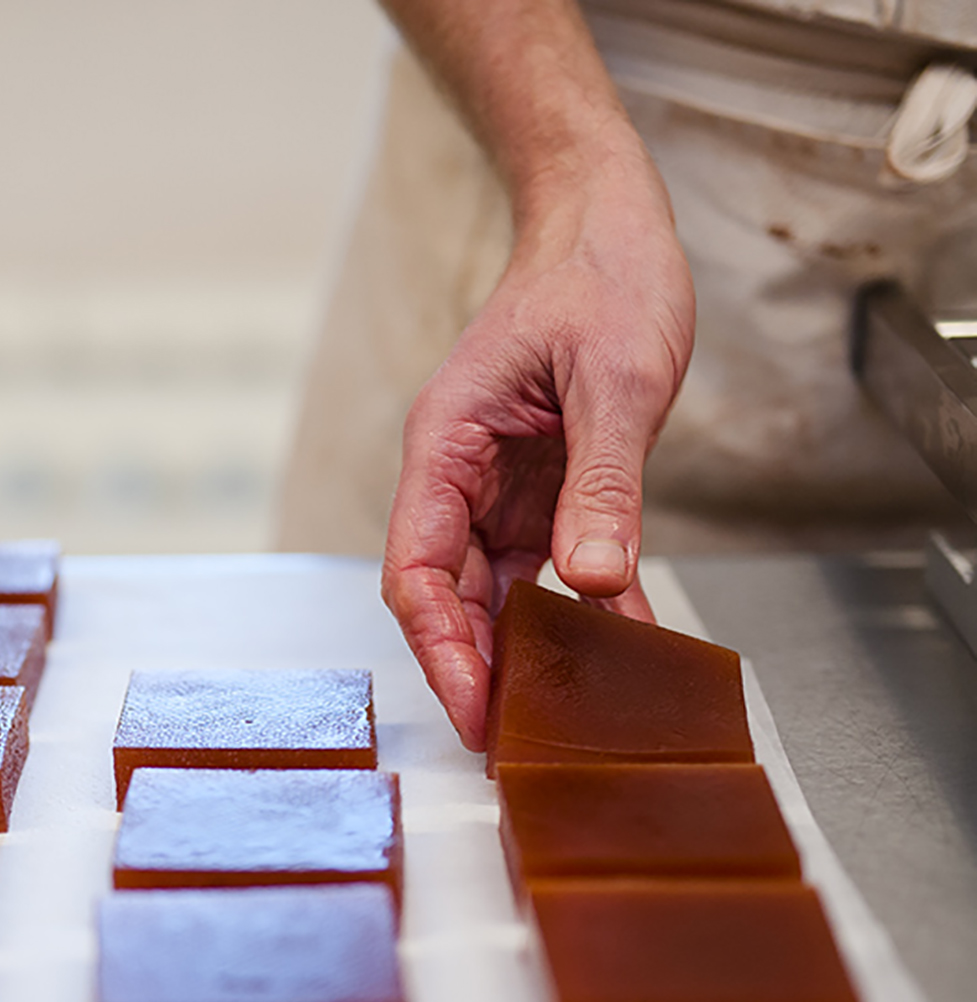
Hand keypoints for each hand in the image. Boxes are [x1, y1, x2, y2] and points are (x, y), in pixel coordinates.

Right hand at [380, 154, 694, 750]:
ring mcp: (498, 487)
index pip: (417, 570)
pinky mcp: (541, 491)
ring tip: (563, 714)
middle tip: (517, 740)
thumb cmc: (599, 277)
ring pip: (495, 592)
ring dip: (525, 650)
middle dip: (476, 668)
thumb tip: (594, 584)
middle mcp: (458, 476)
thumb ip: (605, 484)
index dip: (440, 647)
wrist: (609, 224)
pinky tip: (621, 647)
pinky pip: (550, 567)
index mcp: (445, 445)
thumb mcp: (615, 380)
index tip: (476, 708)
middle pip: (448, 596)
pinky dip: (582, 610)